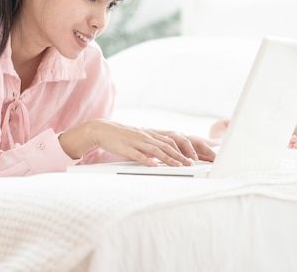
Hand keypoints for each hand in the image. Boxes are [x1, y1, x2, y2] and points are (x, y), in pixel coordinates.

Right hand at [60, 119, 214, 166]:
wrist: (102, 129)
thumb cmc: (121, 136)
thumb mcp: (138, 140)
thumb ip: (150, 146)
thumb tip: (162, 156)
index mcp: (150, 134)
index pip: (171, 141)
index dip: (183, 149)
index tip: (194, 158)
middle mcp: (146, 136)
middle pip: (168, 145)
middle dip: (181, 155)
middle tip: (192, 163)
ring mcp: (137, 141)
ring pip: (156, 150)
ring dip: (169, 158)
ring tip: (179, 166)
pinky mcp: (126, 148)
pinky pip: (138, 155)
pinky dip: (147, 160)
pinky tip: (154, 165)